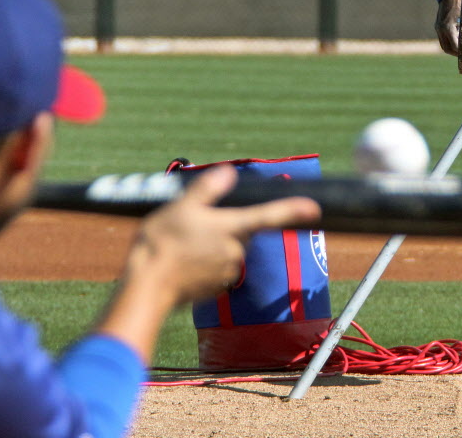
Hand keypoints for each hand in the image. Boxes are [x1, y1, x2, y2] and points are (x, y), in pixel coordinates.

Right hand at [96, 165, 320, 361]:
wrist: (146, 288)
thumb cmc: (162, 244)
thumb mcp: (181, 206)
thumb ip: (208, 189)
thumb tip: (228, 172)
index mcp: (232, 228)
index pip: (270, 216)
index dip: (293, 210)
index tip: (315, 209)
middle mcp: (236, 251)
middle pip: (239, 231)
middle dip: (221, 226)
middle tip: (190, 225)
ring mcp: (227, 273)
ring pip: (225, 250)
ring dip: (210, 246)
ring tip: (180, 245)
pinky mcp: (215, 289)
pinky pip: (214, 269)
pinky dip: (202, 264)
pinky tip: (181, 263)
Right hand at [434, 0, 461, 56]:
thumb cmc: (460, 4)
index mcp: (448, 28)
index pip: (454, 46)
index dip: (460, 51)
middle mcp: (441, 29)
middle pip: (446, 48)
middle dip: (454, 53)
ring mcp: (438, 27)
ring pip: (443, 44)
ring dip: (450, 48)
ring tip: (459, 48)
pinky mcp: (437, 26)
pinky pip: (442, 38)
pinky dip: (448, 41)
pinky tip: (456, 39)